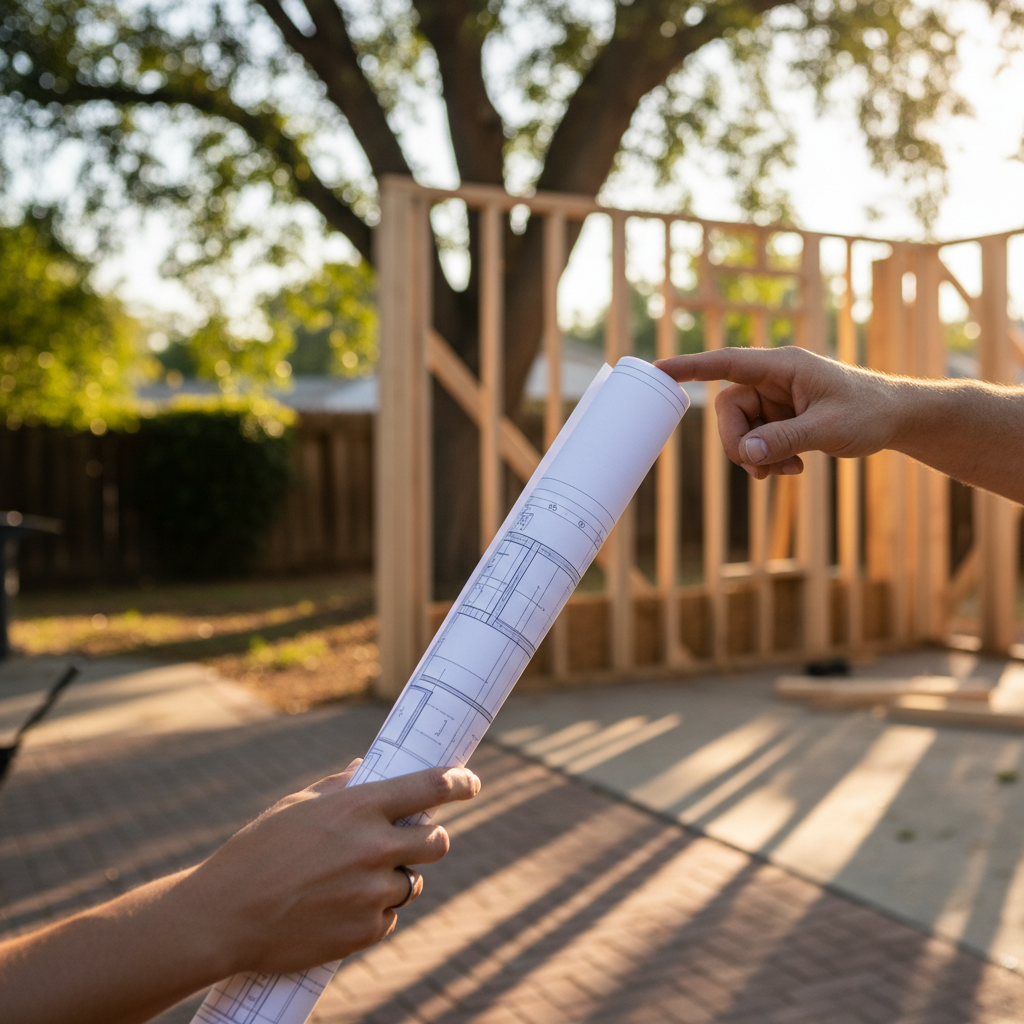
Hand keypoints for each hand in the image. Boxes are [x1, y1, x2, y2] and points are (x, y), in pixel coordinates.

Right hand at [183, 761, 480, 974]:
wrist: (224, 917)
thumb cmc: (256, 852)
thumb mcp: (296, 806)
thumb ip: (339, 788)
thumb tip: (366, 769)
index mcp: (358, 807)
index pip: (430, 787)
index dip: (459, 783)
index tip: (470, 783)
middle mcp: (374, 848)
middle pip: (437, 841)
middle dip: (428, 839)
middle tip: (410, 840)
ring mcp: (373, 893)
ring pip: (413, 882)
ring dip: (396, 878)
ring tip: (352, 881)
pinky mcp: (366, 931)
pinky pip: (389, 916)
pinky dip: (374, 911)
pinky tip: (338, 907)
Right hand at [655, 347, 898, 478]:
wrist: (895, 419)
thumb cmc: (869, 412)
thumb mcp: (829, 429)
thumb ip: (785, 439)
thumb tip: (748, 452)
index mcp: (782, 366)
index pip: (725, 363)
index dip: (690, 368)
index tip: (658, 370)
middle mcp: (773, 379)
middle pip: (728, 409)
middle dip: (738, 442)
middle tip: (760, 467)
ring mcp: (775, 399)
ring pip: (740, 429)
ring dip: (756, 455)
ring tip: (787, 471)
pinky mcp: (780, 418)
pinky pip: (756, 439)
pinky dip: (767, 458)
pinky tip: (792, 468)